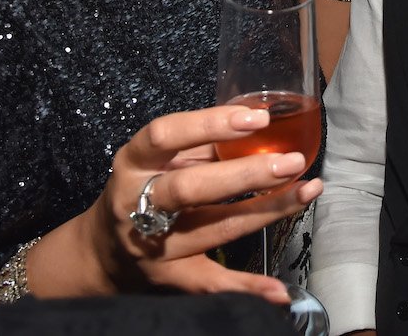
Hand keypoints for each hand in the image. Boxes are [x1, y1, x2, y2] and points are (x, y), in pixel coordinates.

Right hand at [84, 104, 321, 302]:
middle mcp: (139, 203)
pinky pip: (212, 282)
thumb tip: (257, 123)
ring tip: (306, 192)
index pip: (166, 136)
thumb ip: (196, 144)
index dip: (211, 125)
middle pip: (192, 188)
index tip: (257, 118)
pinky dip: (248, 286)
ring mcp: (154, 244)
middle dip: (247, 174)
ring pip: (215, 228)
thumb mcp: (154, 159)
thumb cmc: (139, 190)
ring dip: (266, 212)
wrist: (101, 252)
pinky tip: (280, 289)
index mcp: (134, 163)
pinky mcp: (170, 276)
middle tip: (292, 162)